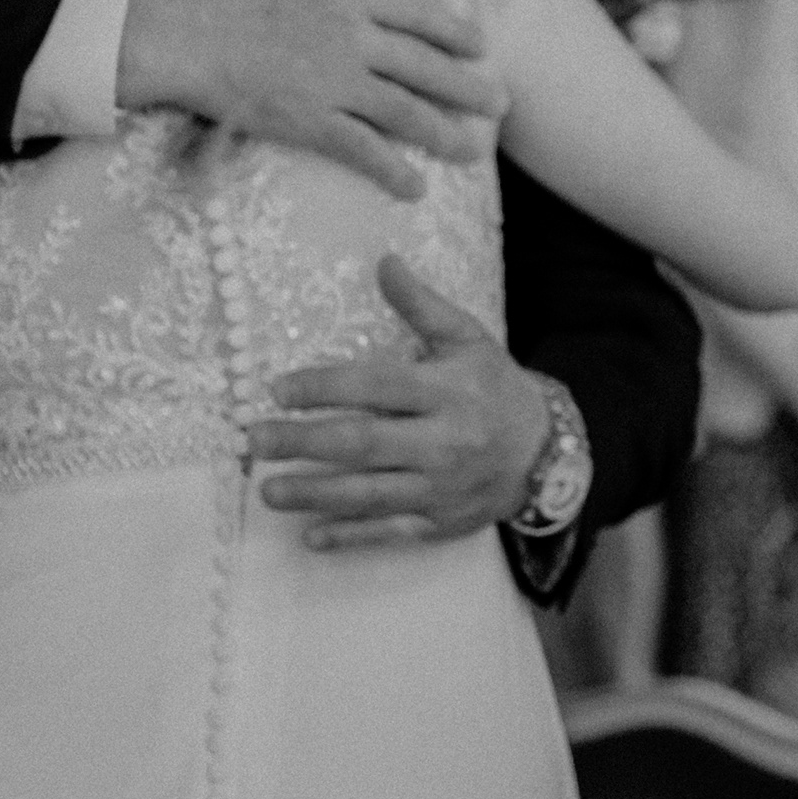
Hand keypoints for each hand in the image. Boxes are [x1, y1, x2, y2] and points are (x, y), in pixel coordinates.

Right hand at [121, 0, 508, 203]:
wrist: (177, 31)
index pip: (421, 13)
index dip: (456, 31)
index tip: (481, 47)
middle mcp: (354, 37)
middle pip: (428, 67)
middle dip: (470, 88)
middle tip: (501, 105)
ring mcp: (336, 81)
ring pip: (408, 113)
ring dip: (448, 135)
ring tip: (475, 152)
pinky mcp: (311, 121)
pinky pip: (365, 151)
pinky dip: (395, 172)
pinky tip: (415, 188)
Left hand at [252, 258, 549, 549]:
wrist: (544, 452)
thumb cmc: (493, 387)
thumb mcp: (467, 338)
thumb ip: (422, 305)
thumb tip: (384, 261)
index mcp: (446, 390)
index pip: (377, 387)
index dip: (324, 388)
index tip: (277, 389)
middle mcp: (443, 441)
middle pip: (364, 443)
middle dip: (304, 443)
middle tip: (253, 440)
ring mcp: (440, 487)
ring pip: (370, 494)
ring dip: (314, 494)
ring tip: (267, 491)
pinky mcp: (440, 522)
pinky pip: (390, 532)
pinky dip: (350, 537)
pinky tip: (310, 536)